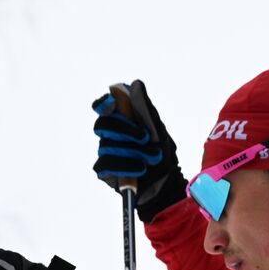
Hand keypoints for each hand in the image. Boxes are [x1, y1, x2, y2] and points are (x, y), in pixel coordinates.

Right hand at [92, 79, 187, 222]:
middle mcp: (110, 136)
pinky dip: (126, 165)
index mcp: (121, 122)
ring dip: (133, 151)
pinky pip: (107, 164)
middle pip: (103, 125)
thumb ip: (146, 108)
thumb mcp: (159, 130)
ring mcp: (106, 153)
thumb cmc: (162, 155)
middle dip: (125, 130)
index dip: (104, 103)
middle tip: (145, 138)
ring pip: (107, 146)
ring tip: (152, 158)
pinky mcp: (105, 172)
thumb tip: (136, 84)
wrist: (165, 185)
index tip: (112, 103)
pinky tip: (140, 169)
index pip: (103, 107)